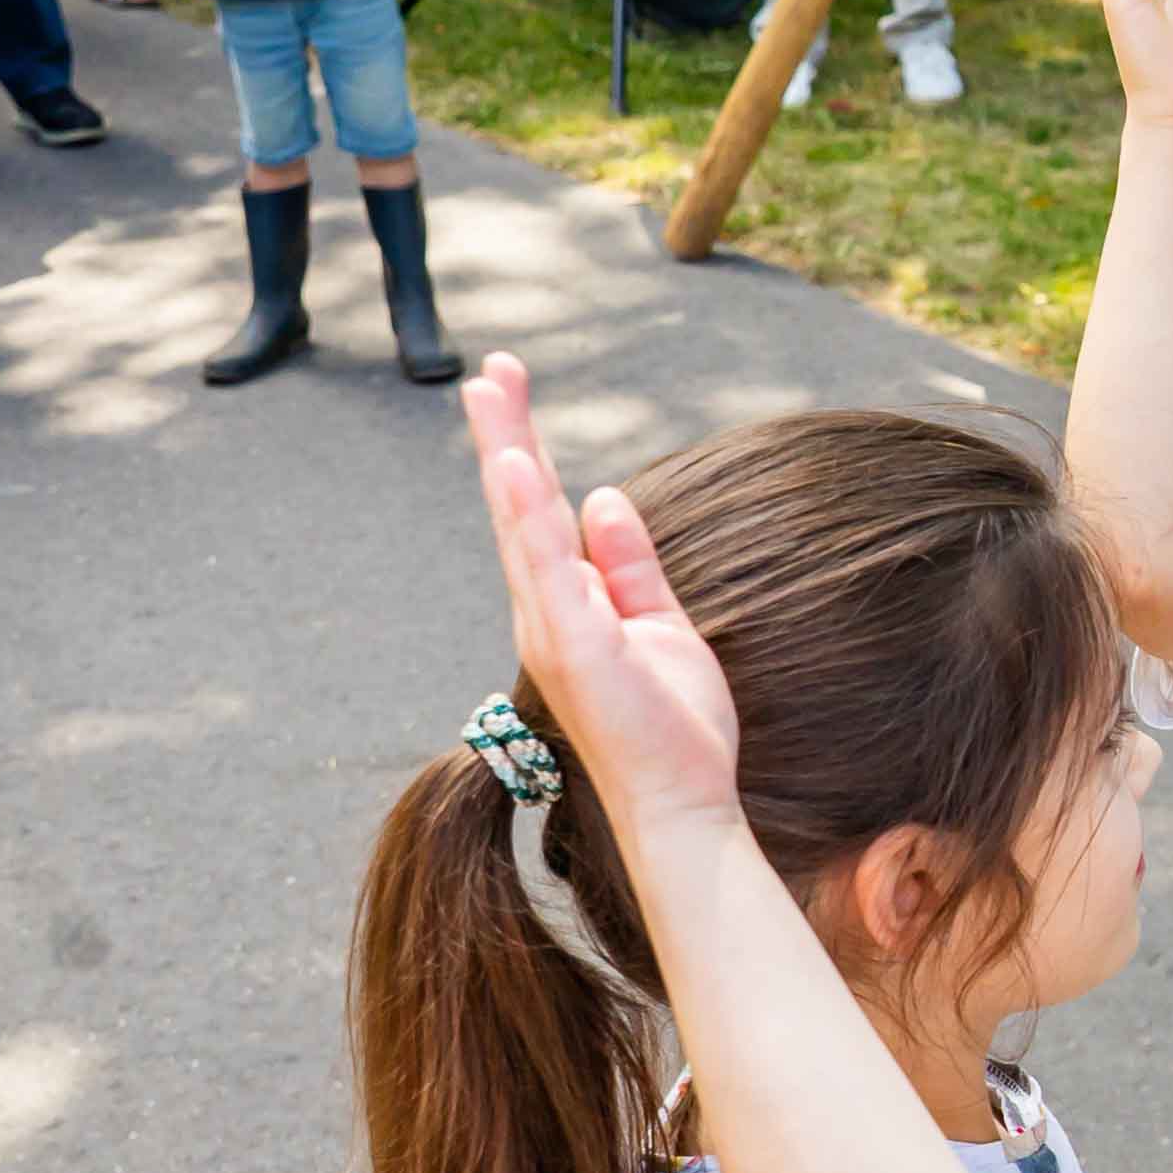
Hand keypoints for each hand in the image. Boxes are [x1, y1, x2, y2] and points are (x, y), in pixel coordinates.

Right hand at [464, 356, 744, 835]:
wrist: (681, 805)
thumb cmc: (671, 727)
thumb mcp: (659, 624)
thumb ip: (629, 564)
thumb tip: (604, 496)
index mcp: (566, 606)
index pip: (542, 513)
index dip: (526, 450)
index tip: (510, 387)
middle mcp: (547, 613)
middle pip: (520, 508)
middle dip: (506, 434)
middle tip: (491, 368)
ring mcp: (555, 630)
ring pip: (524, 527)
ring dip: (508, 456)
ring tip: (492, 392)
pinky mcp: (576, 647)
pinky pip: (548, 570)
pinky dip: (529, 515)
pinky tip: (517, 467)